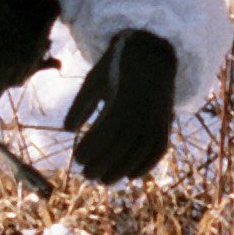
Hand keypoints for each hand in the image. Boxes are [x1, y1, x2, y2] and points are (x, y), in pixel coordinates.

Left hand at [63, 29, 178, 181]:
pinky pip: (159, 148)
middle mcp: (143, 110)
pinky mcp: (166, 121)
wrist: (153, 53)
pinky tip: (131, 176)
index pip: (108, 130)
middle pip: (124, 145)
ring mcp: (158, 117)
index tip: (77, 159)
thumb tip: (67, 129)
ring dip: (123, 169)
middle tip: (86, 175)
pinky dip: (147, 164)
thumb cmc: (116, 67)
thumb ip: (81, 104)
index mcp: (123, 98)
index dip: (93, 147)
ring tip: (104, 181)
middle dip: (104, 163)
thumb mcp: (94, 80)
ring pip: (142, 150)